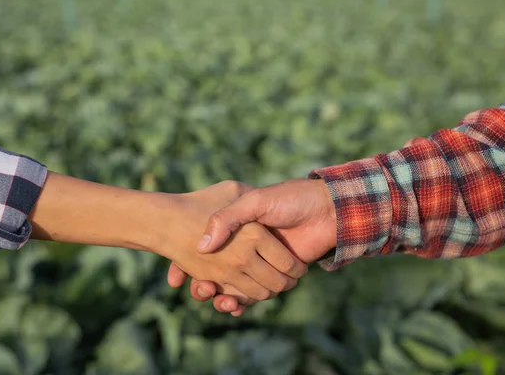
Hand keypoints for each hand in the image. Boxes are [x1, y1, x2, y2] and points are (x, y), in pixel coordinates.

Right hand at [168, 178, 336, 314]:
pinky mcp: (272, 275)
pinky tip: (234, 305)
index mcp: (237, 229)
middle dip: (205, 287)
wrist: (327, 210)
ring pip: (232, 287)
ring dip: (223, 298)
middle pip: (215, 273)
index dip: (188, 264)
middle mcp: (244, 247)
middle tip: (202, 289)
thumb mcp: (254, 201)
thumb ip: (228, 218)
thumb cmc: (289, 199)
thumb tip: (203, 248)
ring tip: (221, 299)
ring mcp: (258, 262)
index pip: (205, 249)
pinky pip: (252, 294)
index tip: (178, 277)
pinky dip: (242, 303)